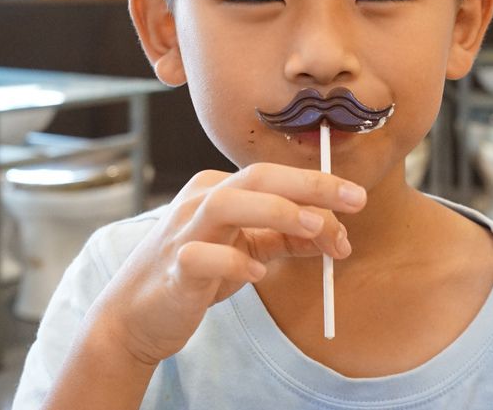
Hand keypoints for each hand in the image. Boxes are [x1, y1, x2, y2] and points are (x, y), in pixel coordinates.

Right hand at [87, 163, 365, 365]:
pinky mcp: (173, 268)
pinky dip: (232, 261)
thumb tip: (336, 233)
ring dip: (275, 211)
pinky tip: (258, 272)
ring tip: (314, 227)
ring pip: (226, 204)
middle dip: (309, 185)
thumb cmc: (195, 274)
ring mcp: (183, 232)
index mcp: (219, 190)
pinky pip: (200, 256)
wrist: (135, 316)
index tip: (356, 200)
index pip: (274, 177)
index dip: (318, 187)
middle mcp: (200, 201)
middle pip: (256, 177)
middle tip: (355, 199)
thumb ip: (286, 238)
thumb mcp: (247, 250)